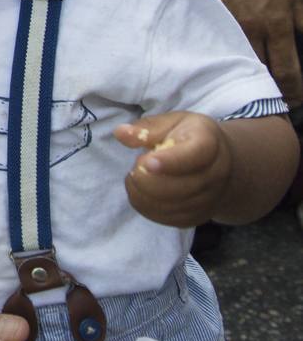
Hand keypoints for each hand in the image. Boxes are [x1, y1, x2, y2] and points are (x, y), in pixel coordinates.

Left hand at [114, 112, 232, 227]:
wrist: (220, 163)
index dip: (167, 162)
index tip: (144, 162)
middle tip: (135, 166)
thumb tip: (121, 133)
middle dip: (146, 179)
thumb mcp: (173, 122)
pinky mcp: (197, 216)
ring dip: (143, 193)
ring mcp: (209, 199)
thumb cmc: (189, 137)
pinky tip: (140, 192)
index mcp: (208, 145)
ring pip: (171, 206)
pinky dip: (146, 207)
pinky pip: (167, 219)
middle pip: (179, 187)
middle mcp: (215, 175)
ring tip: (136, 176)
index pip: (192, 157)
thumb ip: (148, 128)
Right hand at [200, 0, 302, 105]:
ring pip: (238, 61)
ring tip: (258, 82)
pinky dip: (229, 54)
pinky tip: (232, 57)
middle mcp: (250, 29)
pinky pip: (221, 43)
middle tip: (280, 100)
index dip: (294, 92)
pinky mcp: (211, 17)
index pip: (287, 71)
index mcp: (276, 24)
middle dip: (272, 90)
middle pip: (260, 73)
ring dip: (249, 74)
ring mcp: (226, 24)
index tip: (296, 102)